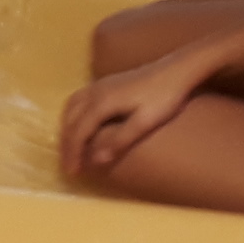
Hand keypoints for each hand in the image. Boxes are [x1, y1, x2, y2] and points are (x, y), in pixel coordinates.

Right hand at [58, 58, 198, 180]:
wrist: (177, 70)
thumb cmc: (164, 97)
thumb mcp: (145, 122)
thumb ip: (120, 140)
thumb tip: (96, 160)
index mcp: (101, 103)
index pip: (78, 132)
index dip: (73, 153)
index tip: (73, 172)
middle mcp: (94, 92)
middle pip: (70, 121)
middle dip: (66, 145)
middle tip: (69, 166)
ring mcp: (98, 85)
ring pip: (71, 108)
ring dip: (67, 129)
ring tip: (71, 148)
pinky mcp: (105, 83)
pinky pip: (78, 100)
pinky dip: (72, 116)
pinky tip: (80, 124)